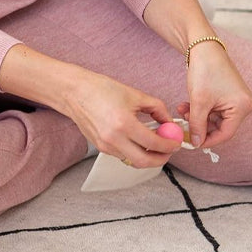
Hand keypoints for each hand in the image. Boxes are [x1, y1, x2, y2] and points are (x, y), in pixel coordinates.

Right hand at [66, 70, 184, 167]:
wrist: (76, 92)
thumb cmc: (102, 90)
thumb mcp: (136, 95)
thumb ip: (157, 109)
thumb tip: (169, 122)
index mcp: (124, 124)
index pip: (153, 143)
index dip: (169, 145)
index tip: (176, 142)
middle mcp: (113, 139)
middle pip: (144, 162)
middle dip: (161, 159)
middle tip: (169, 151)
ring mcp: (105, 146)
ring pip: (133, 161)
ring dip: (148, 156)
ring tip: (155, 143)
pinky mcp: (100, 148)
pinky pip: (123, 155)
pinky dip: (135, 151)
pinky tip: (139, 140)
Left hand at [177, 39, 251, 148]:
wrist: (204, 48)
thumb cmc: (205, 70)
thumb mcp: (199, 102)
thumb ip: (197, 125)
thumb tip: (196, 143)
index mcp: (242, 107)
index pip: (226, 134)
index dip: (207, 140)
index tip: (192, 142)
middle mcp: (245, 104)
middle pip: (221, 126)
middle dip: (201, 126)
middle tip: (184, 124)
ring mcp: (238, 100)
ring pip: (216, 118)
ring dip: (199, 117)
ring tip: (183, 110)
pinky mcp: (231, 96)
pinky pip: (216, 110)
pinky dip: (203, 110)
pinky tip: (189, 105)